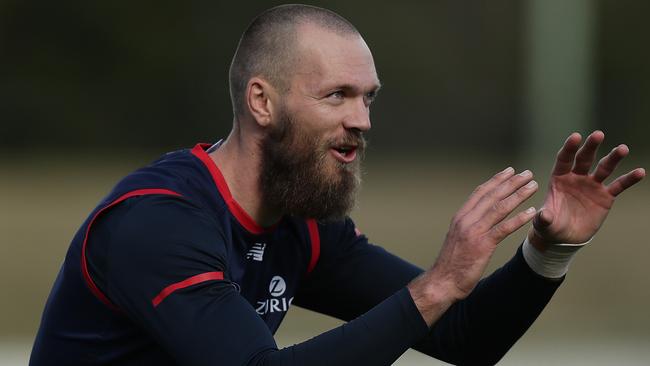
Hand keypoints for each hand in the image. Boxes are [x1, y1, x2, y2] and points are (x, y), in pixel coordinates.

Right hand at [409, 167, 537, 324]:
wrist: (442, 282)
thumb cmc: (451, 264)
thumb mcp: (457, 239)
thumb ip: (467, 227)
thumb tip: (478, 220)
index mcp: (460, 217)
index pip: (480, 193)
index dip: (496, 181)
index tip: (509, 172)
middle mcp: (466, 220)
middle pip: (492, 196)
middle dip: (511, 183)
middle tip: (527, 173)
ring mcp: (474, 232)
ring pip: (499, 208)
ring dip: (518, 195)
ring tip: (532, 186)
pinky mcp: (482, 245)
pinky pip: (504, 228)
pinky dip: (518, 219)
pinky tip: (532, 212)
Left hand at [528, 131, 645, 247]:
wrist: (565, 237)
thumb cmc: (550, 225)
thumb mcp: (544, 223)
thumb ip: (544, 218)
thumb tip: (544, 215)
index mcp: (559, 178)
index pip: (564, 159)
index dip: (569, 148)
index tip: (576, 136)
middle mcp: (576, 177)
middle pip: (584, 158)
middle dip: (591, 146)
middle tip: (598, 134)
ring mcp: (592, 185)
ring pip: (604, 168)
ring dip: (613, 158)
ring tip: (622, 148)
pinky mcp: (605, 196)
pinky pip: (618, 185)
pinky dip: (629, 179)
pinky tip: (640, 172)